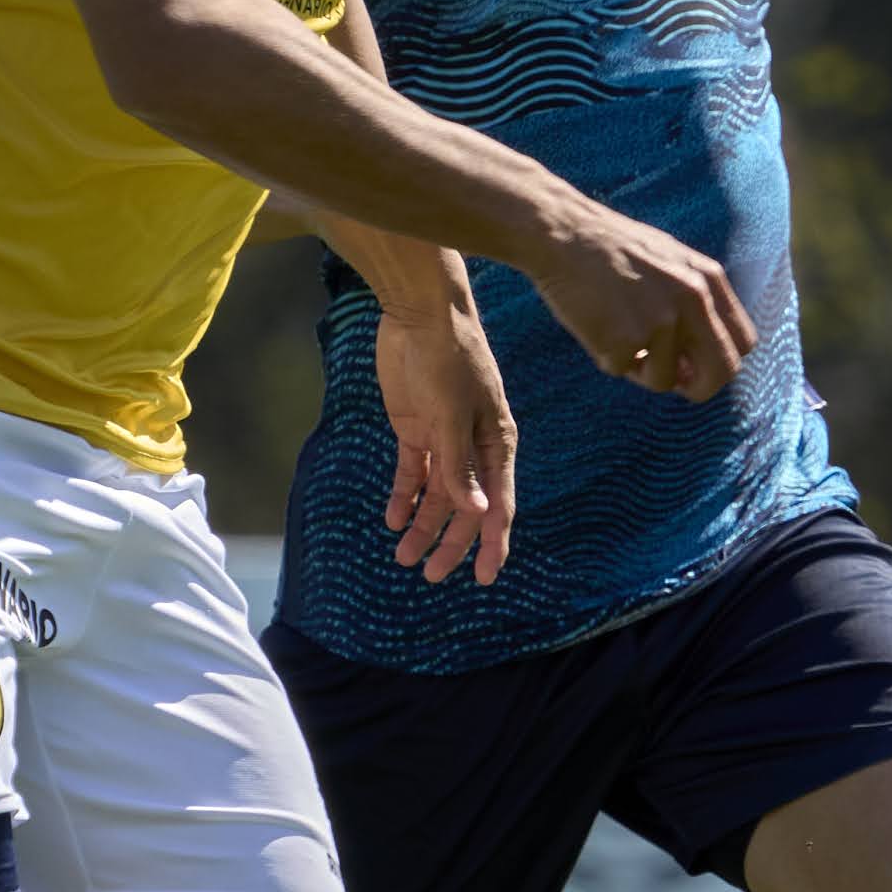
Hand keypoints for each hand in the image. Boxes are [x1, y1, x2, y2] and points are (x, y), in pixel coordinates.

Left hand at [373, 294, 517, 583]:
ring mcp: (444, 438)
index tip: (483, 578)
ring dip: (421, 526)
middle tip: (429, 576)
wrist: (421, 313)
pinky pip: (412, 472)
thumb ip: (459, 466)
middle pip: (464, 507)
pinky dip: (403, 496)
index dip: (492, 544)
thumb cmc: (450, 359)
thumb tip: (477, 513)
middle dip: (449, 543)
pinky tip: (392, 520)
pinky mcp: (416, 427)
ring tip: (402, 558)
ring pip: (436, 495)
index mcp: (496, 444)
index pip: (498, 505)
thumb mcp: (452, 415)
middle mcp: (474, 447)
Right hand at [517, 200, 755, 402]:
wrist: (563, 233)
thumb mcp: (670, 261)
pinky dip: (607, 358)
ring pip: (663, 380)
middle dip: (698, 387)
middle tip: (672, 382)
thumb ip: (693, 302)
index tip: (696, 366)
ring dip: (639, 368)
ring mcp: (661, 320)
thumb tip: (695, 360)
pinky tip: (594, 324)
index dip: (720, 362)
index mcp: (709, 279)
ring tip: (613, 330)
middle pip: (722, 371)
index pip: (743, 342)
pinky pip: (621, 370)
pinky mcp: (627, 338)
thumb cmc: (610, 248)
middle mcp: (694, 300)